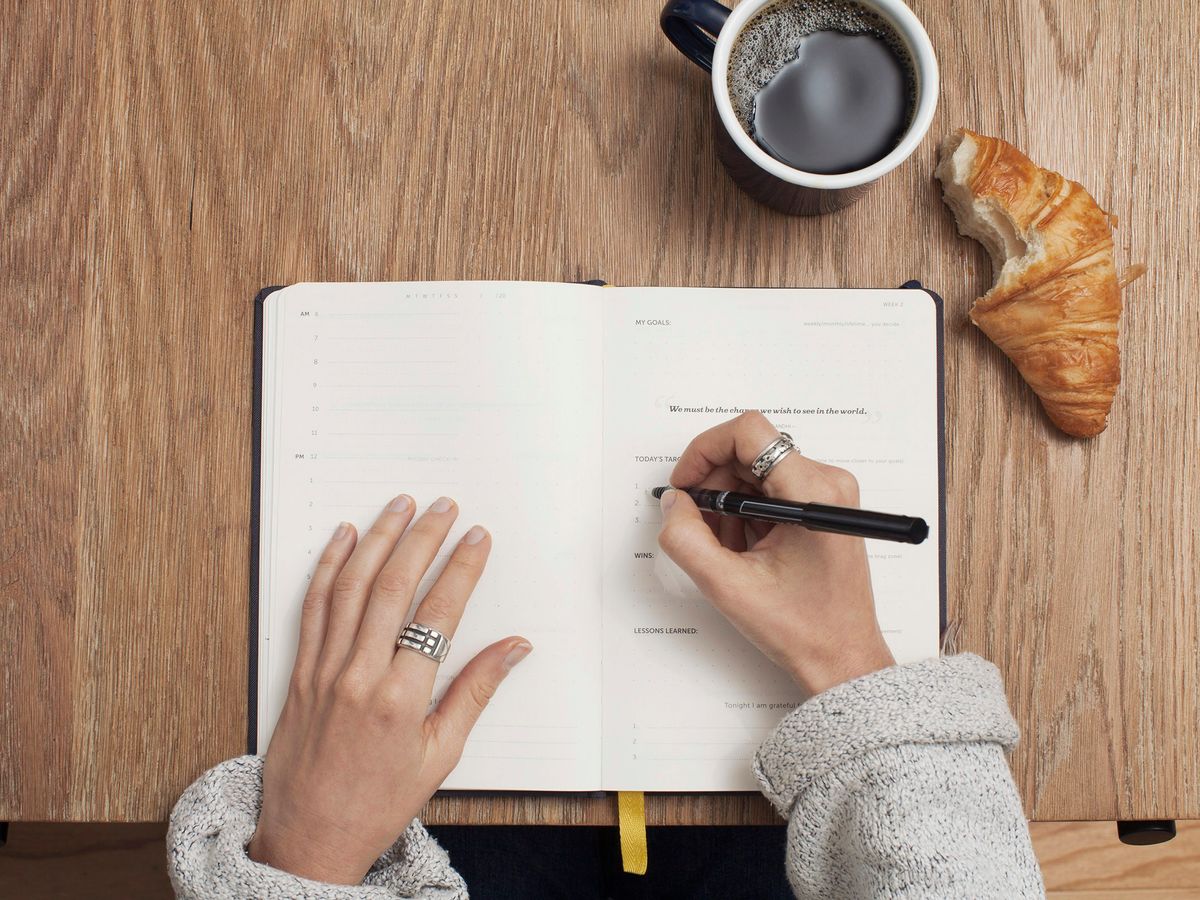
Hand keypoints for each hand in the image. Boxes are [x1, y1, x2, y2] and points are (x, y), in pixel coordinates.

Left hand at [248, 495, 530, 883]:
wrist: (309, 838)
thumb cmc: (379, 802)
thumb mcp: (441, 755)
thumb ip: (476, 692)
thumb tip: (515, 648)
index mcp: (402, 699)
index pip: (439, 614)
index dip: (461, 569)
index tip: (477, 539)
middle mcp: (359, 676)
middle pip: (393, 587)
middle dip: (422, 539)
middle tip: (443, 507)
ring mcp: (324, 670)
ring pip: (351, 587)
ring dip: (377, 539)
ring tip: (399, 506)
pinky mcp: (299, 672)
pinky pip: (313, 607)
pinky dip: (328, 567)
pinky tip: (343, 538)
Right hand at [658, 412, 894, 694]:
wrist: (842, 658)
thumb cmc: (804, 628)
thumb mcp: (728, 586)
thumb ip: (687, 538)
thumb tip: (673, 503)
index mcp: (812, 493)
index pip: (749, 432)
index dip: (705, 450)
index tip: (686, 484)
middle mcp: (827, 483)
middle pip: (749, 451)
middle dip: (714, 485)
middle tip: (699, 526)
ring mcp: (827, 494)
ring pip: (756, 472)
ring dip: (729, 504)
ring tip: (728, 549)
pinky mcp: (822, 507)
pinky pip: (770, 489)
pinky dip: (746, 514)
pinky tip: (745, 551)